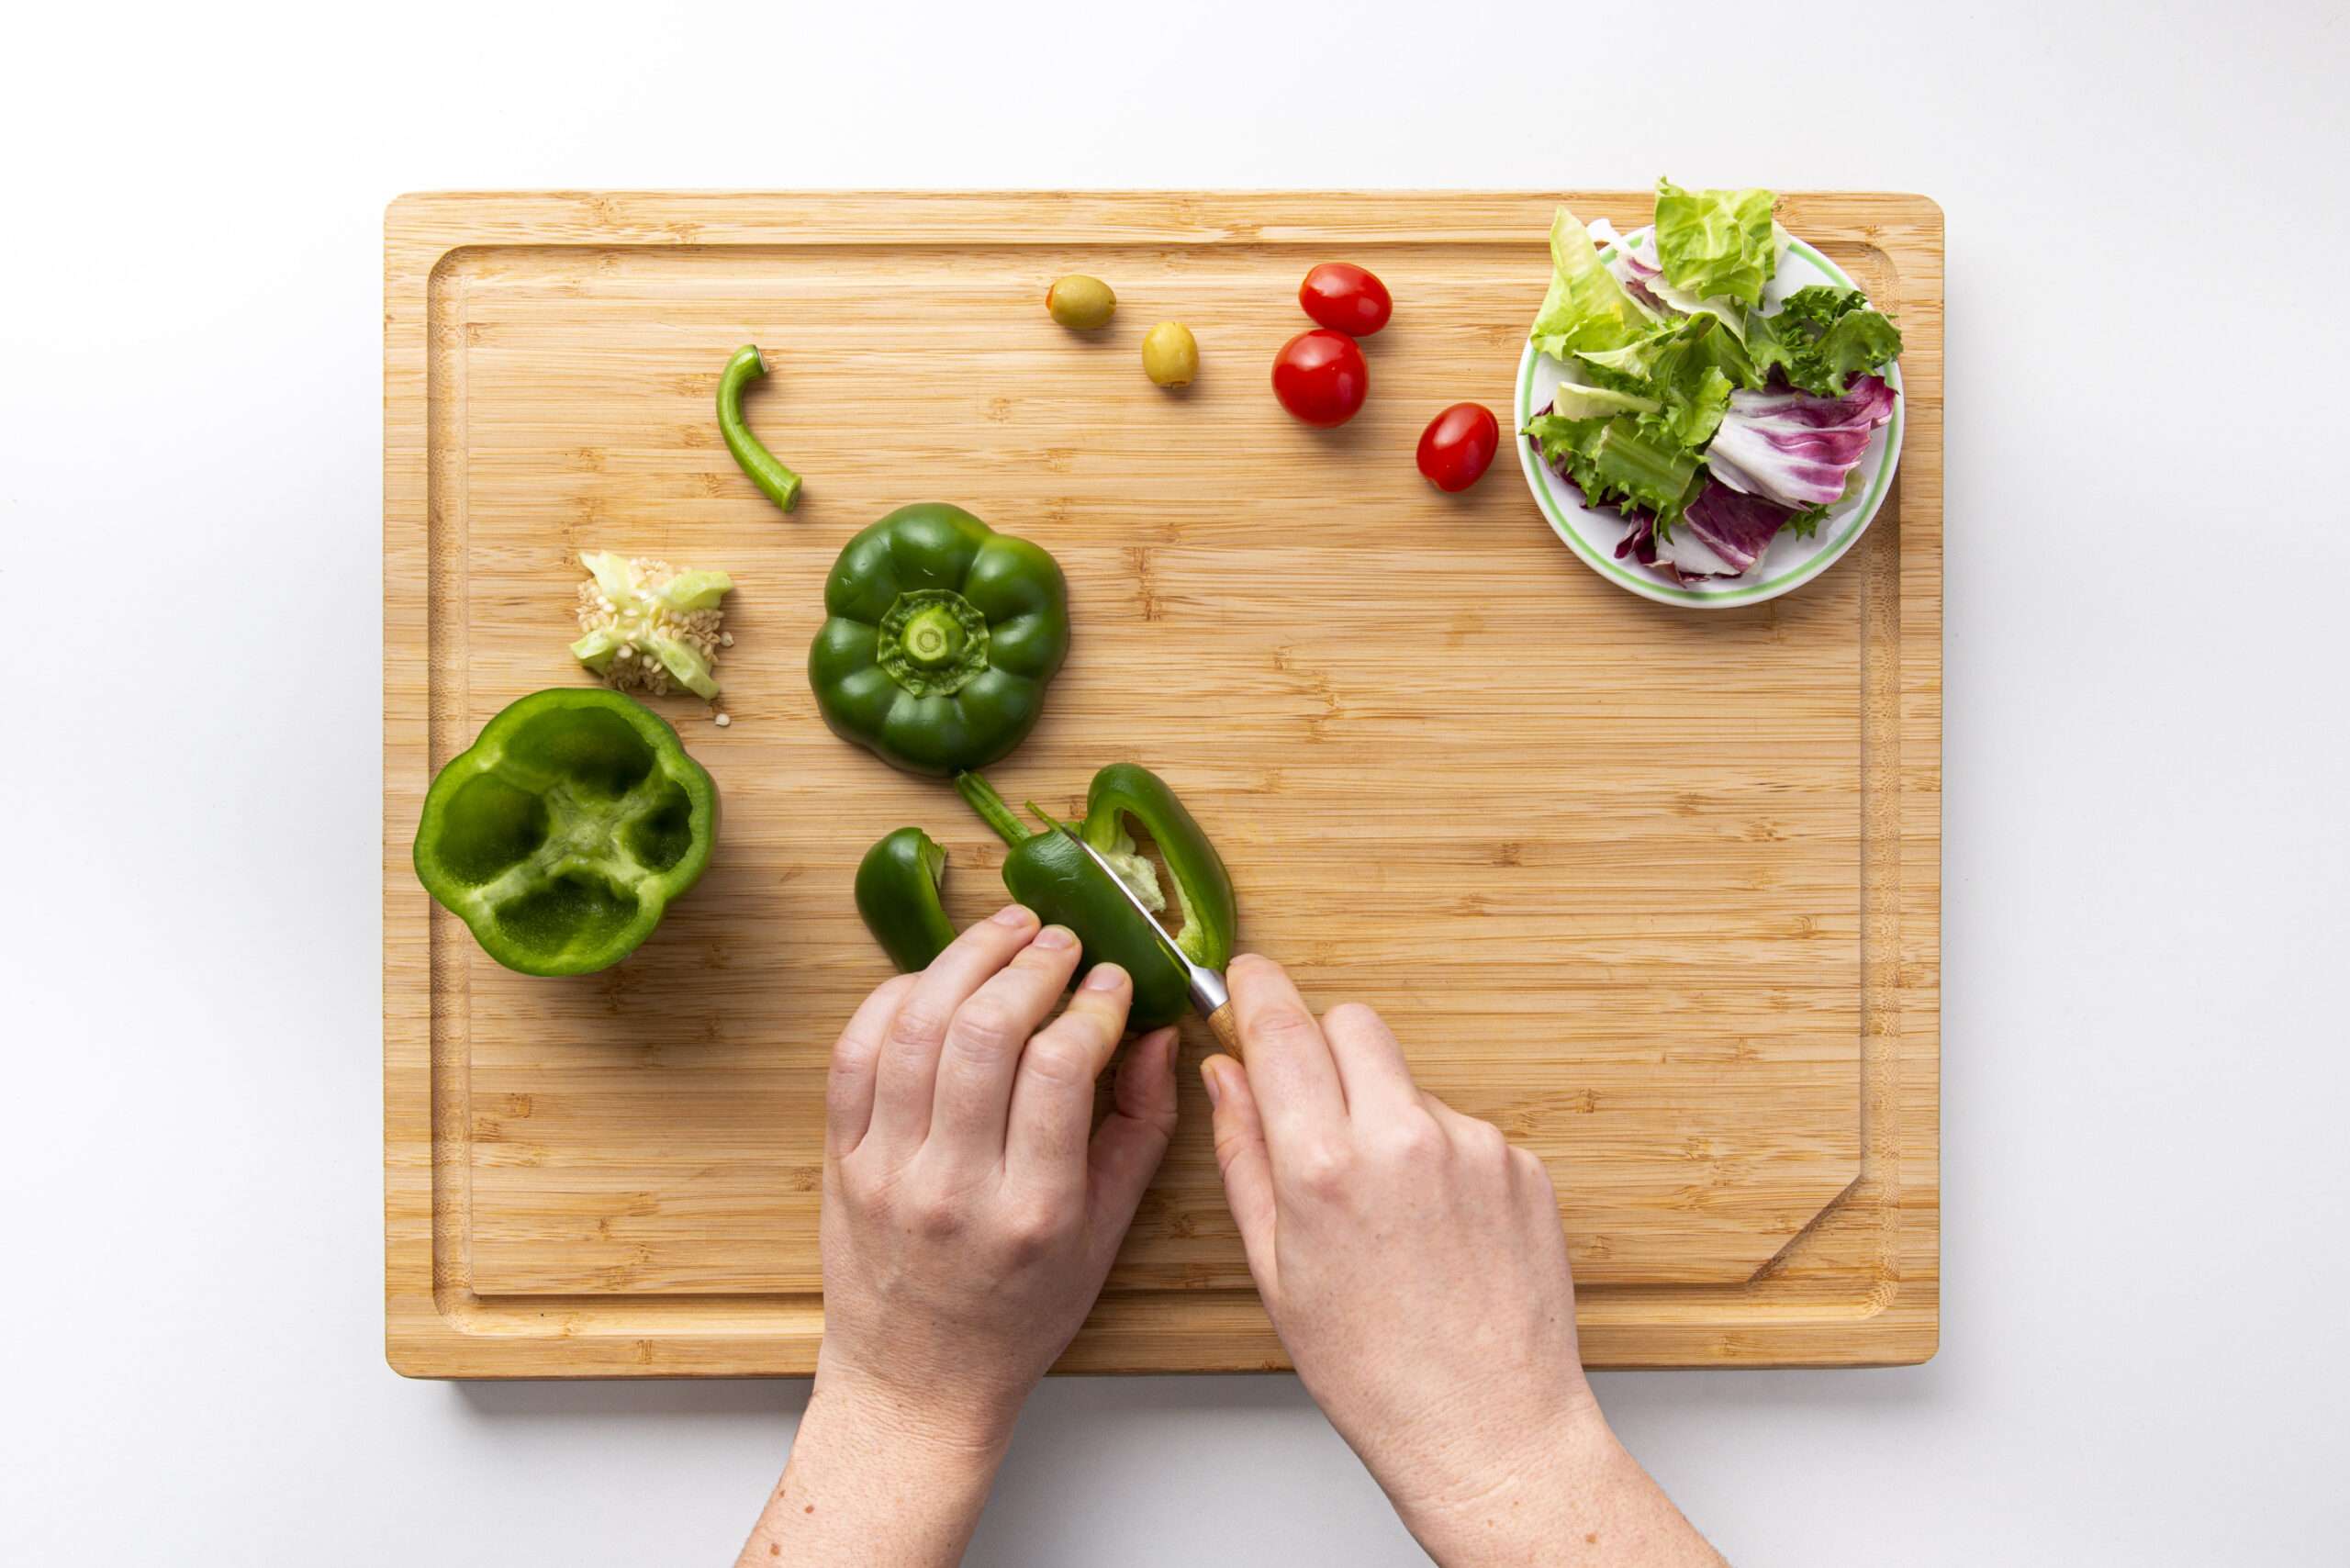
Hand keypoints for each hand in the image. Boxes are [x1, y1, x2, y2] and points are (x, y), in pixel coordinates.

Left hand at [818, 905, 1180, 1434]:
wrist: (919, 1380)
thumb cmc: (1021, 1312)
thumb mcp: (1106, 1234)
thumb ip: (1141, 1129)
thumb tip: (1155, 1034)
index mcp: (1034, 1211)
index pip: (1059, 1068)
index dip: (1092, 1004)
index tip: (1111, 980)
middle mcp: (954, 1188)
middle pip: (985, 1033)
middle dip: (1031, 965)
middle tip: (1062, 942)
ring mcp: (888, 1172)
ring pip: (916, 1028)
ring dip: (964, 960)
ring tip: (1006, 932)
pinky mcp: (841, 1160)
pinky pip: (855, 1053)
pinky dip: (894, 998)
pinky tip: (935, 980)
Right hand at [1202, 956, 1720, 1565]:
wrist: (1489, 1429)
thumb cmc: (1373, 1371)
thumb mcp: (1275, 1268)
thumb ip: (1244, 1154)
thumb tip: (1225, 1076)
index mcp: (1325, 1166)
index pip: (1283, 1029)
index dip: (1257, 990)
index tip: (1246, 976)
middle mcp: (1403, 1139)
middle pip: (1354, 1024)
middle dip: (1325, 1048)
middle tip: (1315, 1107)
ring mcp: (1474, 1146)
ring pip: (1409, 1081)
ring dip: (1386, 1113)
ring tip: (1388, 1211)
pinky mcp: (1522, 1164)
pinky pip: (1463, 1127)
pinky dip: (1441, 1158)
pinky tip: (1438, 1230)